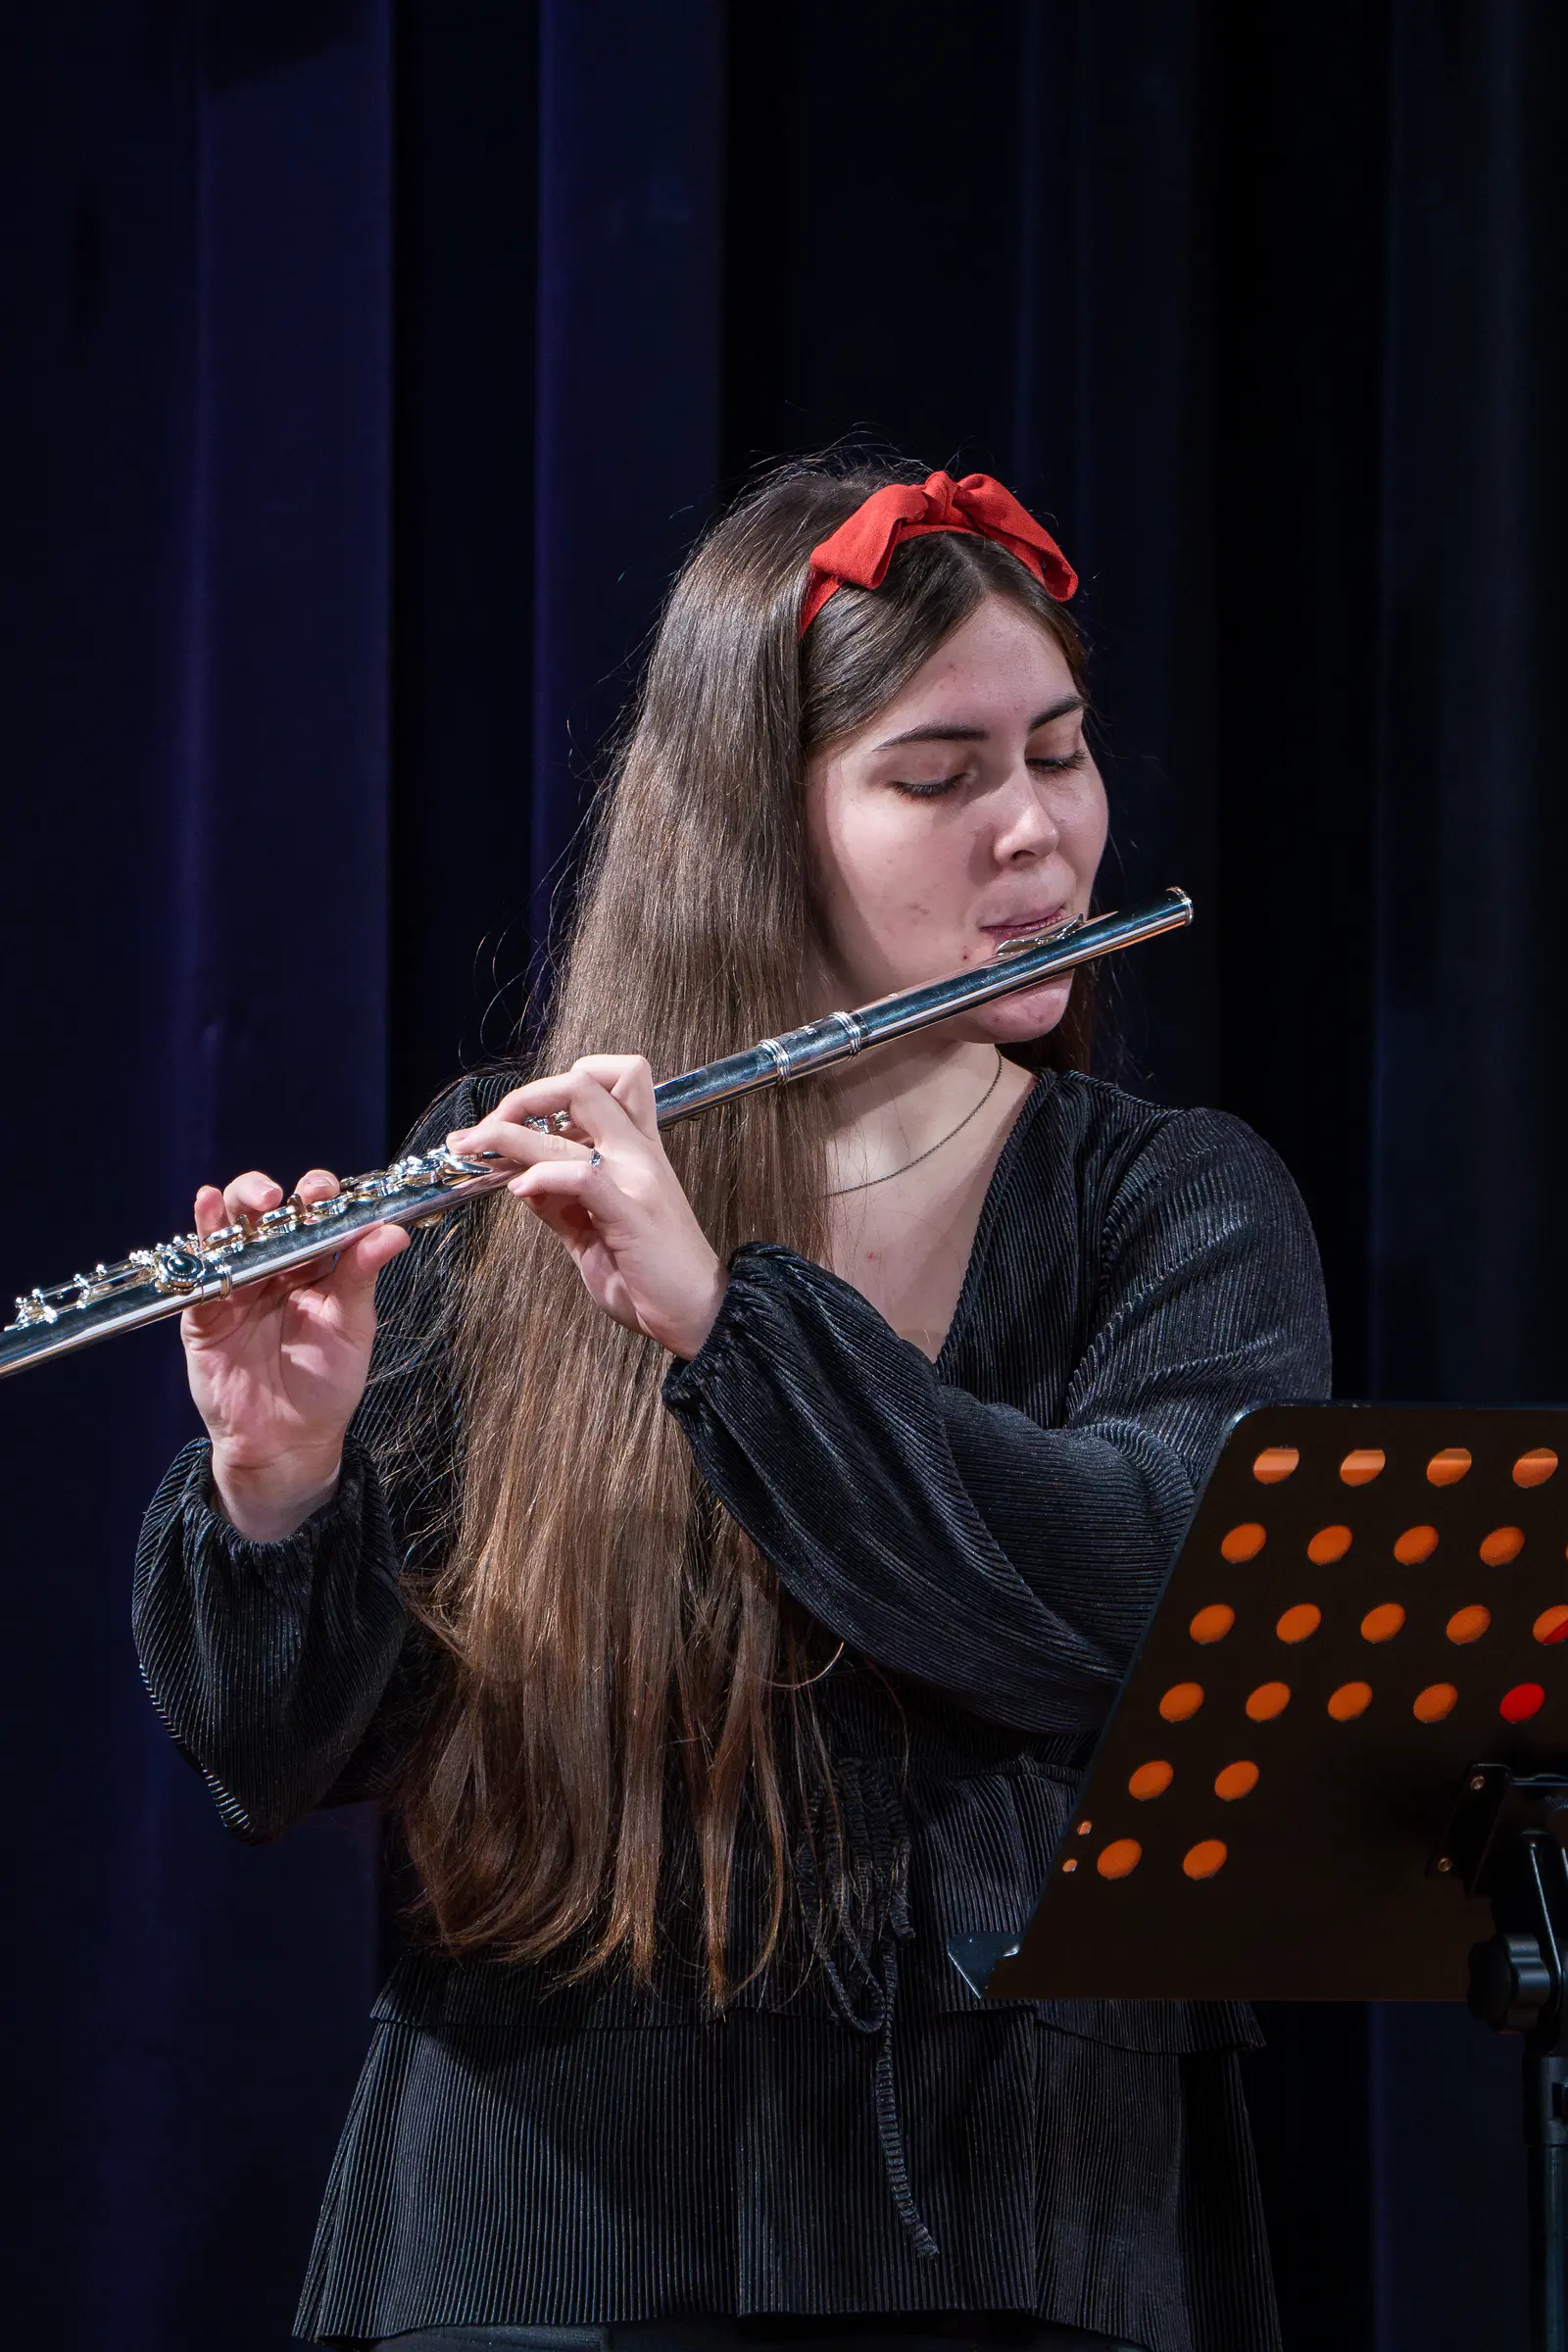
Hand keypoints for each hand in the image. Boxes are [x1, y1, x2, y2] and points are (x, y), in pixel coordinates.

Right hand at [182, 1168, 408, 1539]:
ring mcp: (236, 1285)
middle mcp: (273, 1268)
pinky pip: (199, 1267)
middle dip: (275, 1194)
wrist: (285, 1442)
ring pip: (230, 1229)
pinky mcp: (204, 1309)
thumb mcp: (352, 1326)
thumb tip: (393, 1230)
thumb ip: (362, 1276)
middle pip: (267, 1212)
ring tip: (259, 1198)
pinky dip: (202, 1233)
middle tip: (295, 1196)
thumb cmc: (325, 1385)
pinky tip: (208, 1205)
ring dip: (240, 1203)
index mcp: (314, 1267)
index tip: (329, 1193)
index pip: (315, 1216)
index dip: (321, 1196)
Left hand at [447, 1056, 725, 1359]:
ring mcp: (636, 1179)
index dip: (558, 1086)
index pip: (611, 1081)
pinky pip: (580, 1176)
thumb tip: (523, 1183)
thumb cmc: (656, 1277)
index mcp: (636, 1153)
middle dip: (523, 1098)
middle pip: (583, 1084)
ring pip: (569, 1124)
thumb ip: (562, 1206)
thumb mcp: (596, 1233)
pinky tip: (519, 1190)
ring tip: (474, 1148)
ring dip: (507, 1134)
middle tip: (487, 1128)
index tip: (519, 1117)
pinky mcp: (631, 1213)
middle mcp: (638, 1155)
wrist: (701, 1315)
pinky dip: (541, 1175)